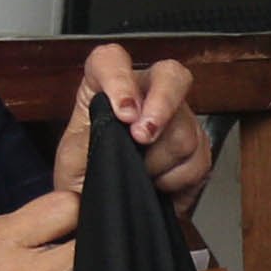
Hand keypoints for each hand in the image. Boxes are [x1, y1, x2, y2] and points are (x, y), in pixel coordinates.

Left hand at [54, 45, 216, 207]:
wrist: (110, 209)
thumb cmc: (86, 181)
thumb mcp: (71, 165)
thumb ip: (85, 146)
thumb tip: (106, 135)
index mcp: (105, 89)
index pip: (111, 60)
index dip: (119, 78)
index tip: (122, 113)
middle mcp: (145, 95)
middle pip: (170, 76)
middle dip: (162, 106)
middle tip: (143, 138)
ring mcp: (176, 118)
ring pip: (185, 128)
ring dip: (160, 160)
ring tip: (141, 175)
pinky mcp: (197, 146)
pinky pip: (199, 159)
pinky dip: (177, 179)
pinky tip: (159, 184)